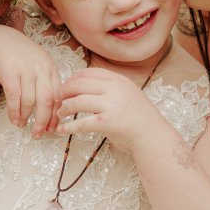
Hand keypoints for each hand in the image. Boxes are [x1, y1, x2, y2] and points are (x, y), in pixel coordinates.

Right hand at [0, 26, 61, 136]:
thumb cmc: (19, 56)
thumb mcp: (37, 65)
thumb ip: (46, 83)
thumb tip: (53, 111)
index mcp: (50, 67)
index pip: (58, 95)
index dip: (55, 115)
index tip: (52, 128)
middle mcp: (40, 67)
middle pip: (47, 100)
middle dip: (43, 121)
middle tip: (38, 134)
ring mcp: (25, 69)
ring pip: (29, 100)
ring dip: (25, 117)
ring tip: (22, 125)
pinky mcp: (10, 71)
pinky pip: (14, 97)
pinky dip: (14, 112)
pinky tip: (13, 119)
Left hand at [56, 67, 178, 156]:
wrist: (153, 136)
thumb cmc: (140, 118)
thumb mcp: (128, 94)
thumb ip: (111, 88)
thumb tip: (86, 86)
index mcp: (118, 80)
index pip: (88, 73)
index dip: (72, 79)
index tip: (65, 86)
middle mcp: (114, 89)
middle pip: (79, 85)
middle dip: (63, 91)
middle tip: (56, 99)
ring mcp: (111, 105)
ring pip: (78, 102)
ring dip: (64, 108)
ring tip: (59, 114)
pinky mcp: (107, 122)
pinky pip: (81, 123)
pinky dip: (68, 127)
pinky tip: (61, 130)